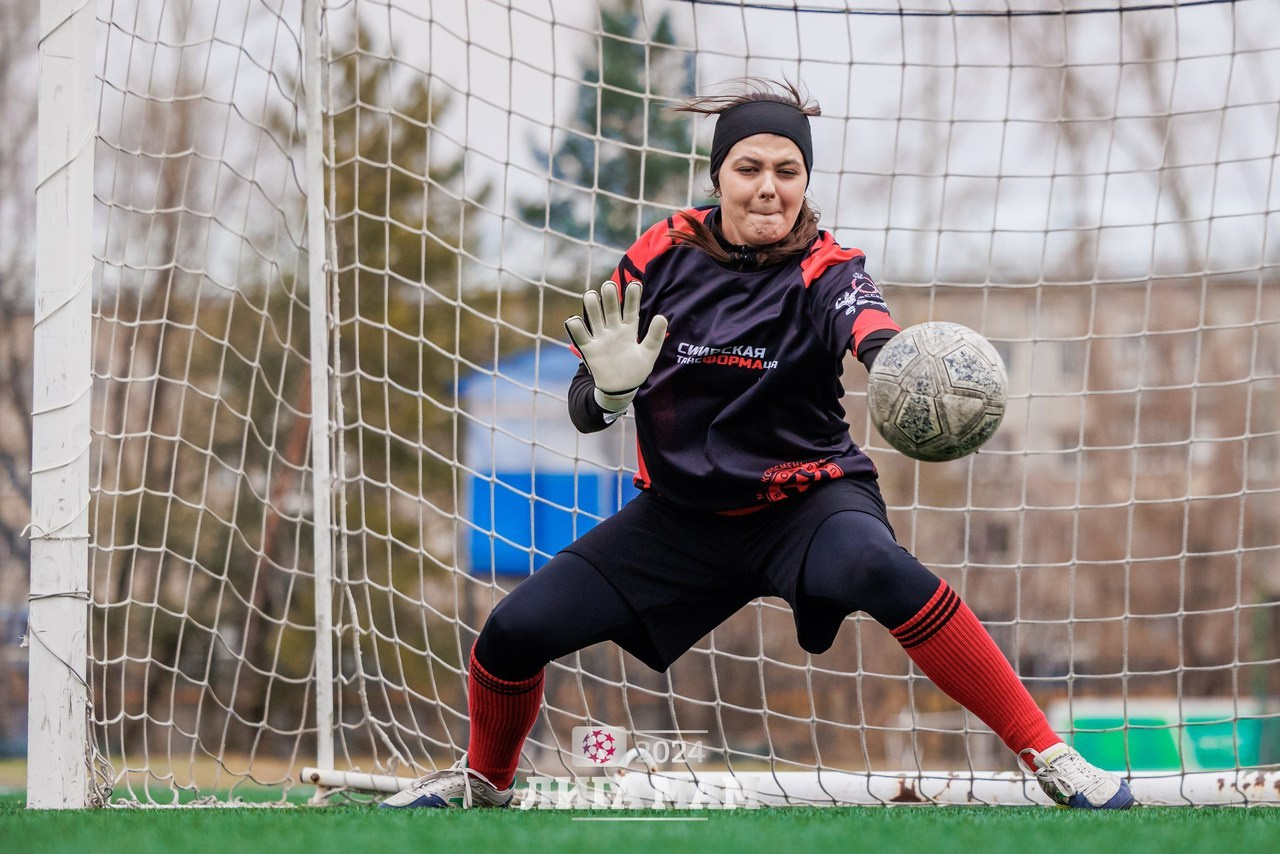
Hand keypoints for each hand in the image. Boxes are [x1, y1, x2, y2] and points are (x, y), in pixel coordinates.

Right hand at [564, 281, 667, 412]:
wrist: (621, 389)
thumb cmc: (636, 370)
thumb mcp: (649, 354)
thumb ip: (655, 337)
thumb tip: (662, 317)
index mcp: (629, 329)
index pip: (631, 310)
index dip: (632, 297)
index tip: (635, 285)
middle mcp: (614, 330)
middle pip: (611, 310)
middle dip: (610, 297)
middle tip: (609, 285)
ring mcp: (601, 338)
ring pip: (595, 318)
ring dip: (592, 307)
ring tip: (591, 295)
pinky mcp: (589, 349)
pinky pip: (581, 337)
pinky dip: (576, 328)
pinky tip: (574, 319)